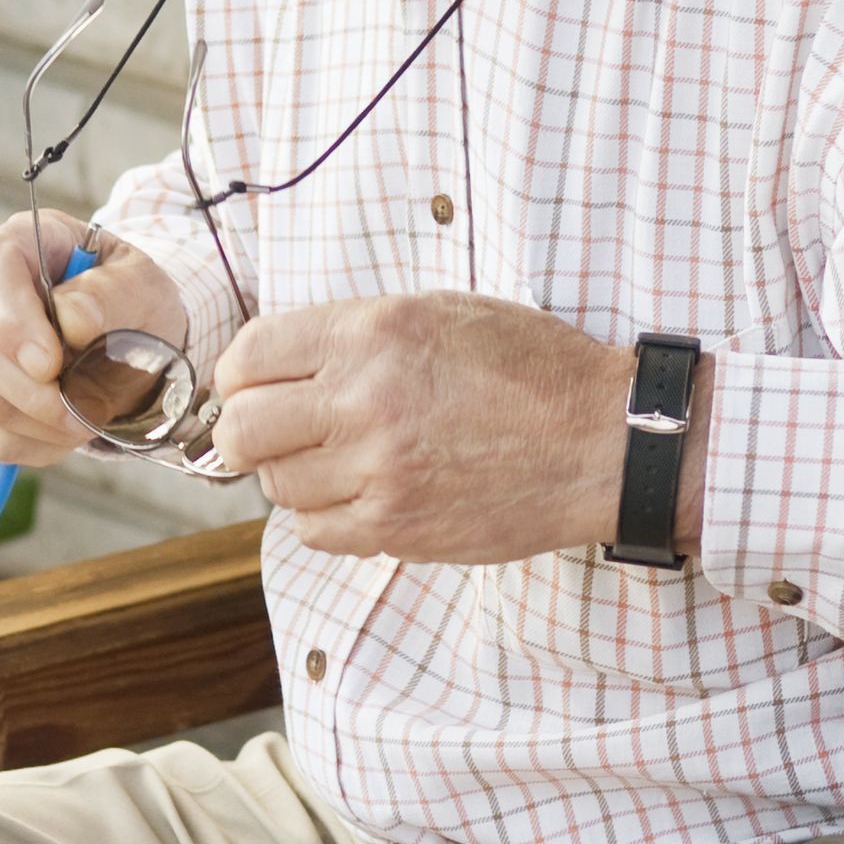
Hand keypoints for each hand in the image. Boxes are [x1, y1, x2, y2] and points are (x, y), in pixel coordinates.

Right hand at [0, 209, 194, 467]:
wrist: (120, 336)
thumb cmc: (126, 301)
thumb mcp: (141, 284)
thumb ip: (112, 294)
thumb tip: (72, 320)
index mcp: (15, 244)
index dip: (12, 322)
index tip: (52, 365)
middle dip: (37, 395)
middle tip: (93, 410)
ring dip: (44, 426)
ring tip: (90, 418)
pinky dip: (33, 447)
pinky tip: (63, 431)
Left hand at [211, 293, 669, 562]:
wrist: (602, 441)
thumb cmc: (530, 369)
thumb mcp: (440, 313)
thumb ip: (354, 333)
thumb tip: (277, 364)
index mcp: (372, 333)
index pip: (248, 357)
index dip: (240, 375)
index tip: (253, 387)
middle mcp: (364, 400)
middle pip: (242, 429)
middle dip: (247, 431)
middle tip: (275, 432)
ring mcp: (378, 470)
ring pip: (275, 485)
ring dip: (292, 474)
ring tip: (338, 460)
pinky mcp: (396, 526)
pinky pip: (313, 531)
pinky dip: (322, 516)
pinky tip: (360, 494)